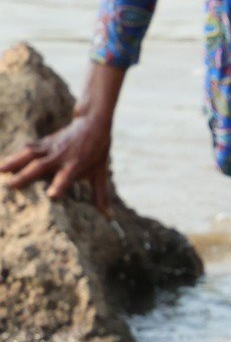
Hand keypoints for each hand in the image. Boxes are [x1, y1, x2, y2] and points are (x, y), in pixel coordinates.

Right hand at [2, 61, 124, 203]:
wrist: (92, 124)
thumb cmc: (96, 153)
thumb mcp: (100, 173)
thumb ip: (100, 194)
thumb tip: (109, 217)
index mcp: (77, 164)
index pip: (68, 177)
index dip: (60, 185)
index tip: (51, 196)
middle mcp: (62, 156)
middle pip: (42, 165)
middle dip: (26, 175)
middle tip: (12, 186)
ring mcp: (51, 147)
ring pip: (30, 154)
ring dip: (14, 161)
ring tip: (0, 171)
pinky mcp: (44, 141)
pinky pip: (29, 148)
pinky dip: (16, 154)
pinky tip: (4, 162)